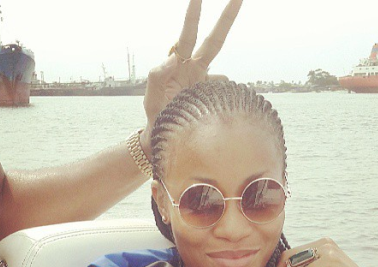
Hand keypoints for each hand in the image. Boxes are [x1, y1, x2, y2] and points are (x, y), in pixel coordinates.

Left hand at [141, 0, 242, 153]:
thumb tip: (174, 57)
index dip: (194, 15)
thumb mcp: (151, 96)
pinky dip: (223, 102)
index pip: (188, 35)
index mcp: (180, 65)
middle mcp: (195, 71)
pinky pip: (225, 96)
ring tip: (198, 108)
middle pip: (214, 42)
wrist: (164, 139)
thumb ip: (157, 75)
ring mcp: (206, 86)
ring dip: (221, 89)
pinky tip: (209, 116)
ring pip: (223, 77)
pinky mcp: (214, 101)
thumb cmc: (157, 116)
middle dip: (226, 18)